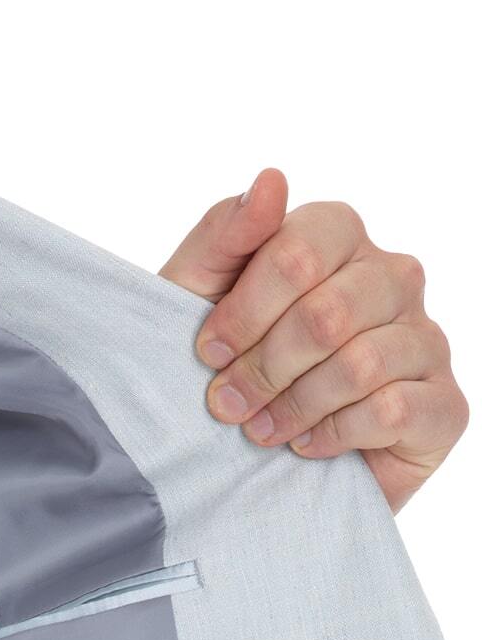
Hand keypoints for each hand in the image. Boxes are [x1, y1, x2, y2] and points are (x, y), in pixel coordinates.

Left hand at [159, 169, 467, 509]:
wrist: (246, 459)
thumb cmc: (224, 364)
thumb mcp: (196, 296)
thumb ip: (225, 235)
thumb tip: (271, 180)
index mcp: (339, 238)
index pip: (299, 251)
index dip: (245, 310)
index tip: (209, 352)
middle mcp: (393, 278)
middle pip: (328, 313)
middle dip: (264, 367)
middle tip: (228, 404)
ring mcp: (425, 339)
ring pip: (361, 364)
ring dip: (295, 405)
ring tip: (261, 430)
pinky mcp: (444, 405)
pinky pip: (392, 410)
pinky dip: (335, 434)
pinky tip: (306, 445)